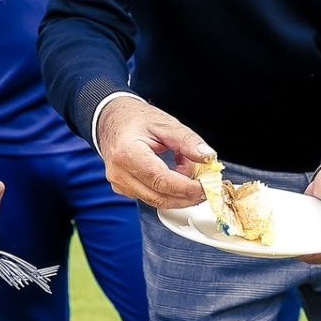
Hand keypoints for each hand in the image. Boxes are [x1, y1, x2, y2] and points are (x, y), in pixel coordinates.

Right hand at [94, 97, 211, 207]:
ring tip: (190, 173)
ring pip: (156, 201)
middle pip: (159, 197)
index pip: (161, 180)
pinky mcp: (124, 189)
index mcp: (127, 153)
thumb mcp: (166, 123)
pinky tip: (176, 175)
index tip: (206, 186)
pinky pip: (151, 197)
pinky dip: (168, 191)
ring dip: (179, 193)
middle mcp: (120, 173)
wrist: (112, 120)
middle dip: (187, 196)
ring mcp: (120, 184)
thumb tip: (208, 157)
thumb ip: (188, 141)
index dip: (186, 188)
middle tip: (207, 187)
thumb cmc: (136, 119)